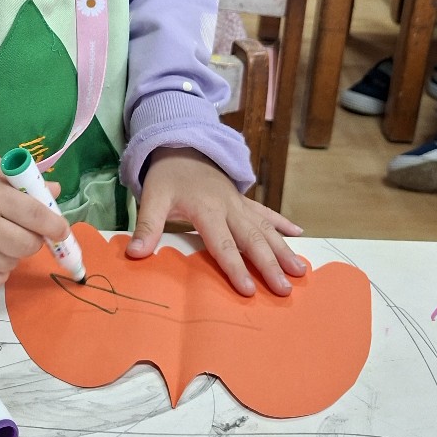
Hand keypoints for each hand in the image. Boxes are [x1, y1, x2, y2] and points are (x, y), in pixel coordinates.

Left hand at [128, 146, 305, 295]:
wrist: (181, 145)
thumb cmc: (167, 177)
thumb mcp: (152, 198)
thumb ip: (147, 226)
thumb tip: (135, 254)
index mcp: (207, 209)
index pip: (222, 244)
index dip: (235, 267)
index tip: (248, 290)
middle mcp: (228, 207)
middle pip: (252, 239)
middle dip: (270, 265)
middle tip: (285, 289)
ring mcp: (239, 204)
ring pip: (265, 228)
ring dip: (283, 249)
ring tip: (301, 271)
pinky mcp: (243, 201)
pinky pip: (266, 213)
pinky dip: (282, 223)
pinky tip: (299, 234)